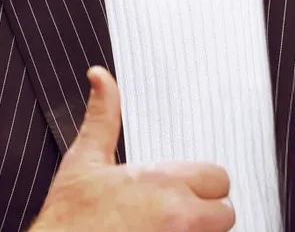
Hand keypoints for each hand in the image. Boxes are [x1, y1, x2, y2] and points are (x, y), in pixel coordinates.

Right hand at [29, 66, 234, 231]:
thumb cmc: (69, 216)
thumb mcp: (84, 159)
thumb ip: (102, 117)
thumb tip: (101, 78)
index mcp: (161, 182)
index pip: (217, 178)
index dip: (201, 182)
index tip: (181, 189)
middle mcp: (178, 216)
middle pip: (225, 212)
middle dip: (206, 211)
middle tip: (176, 212)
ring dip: (194, 229)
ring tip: (161, 226)